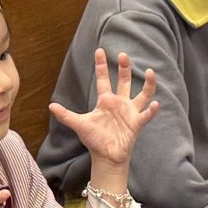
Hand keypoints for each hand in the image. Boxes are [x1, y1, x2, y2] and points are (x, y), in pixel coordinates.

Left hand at [47, 49, 159, 178]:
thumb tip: (51, 106)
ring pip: (142, 94)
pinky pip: (147, 114)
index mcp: (105, 101)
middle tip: (123, 54)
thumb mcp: (79, 124)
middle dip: (124, 68)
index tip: (100, 50)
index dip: (101, 65)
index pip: (103, 79)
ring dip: (148, 83)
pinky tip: (156, 103)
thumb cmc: (94, 139)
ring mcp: (130, 112)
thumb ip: (66, 115)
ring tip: (149, 71)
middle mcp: (119, 103)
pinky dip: (152, 110)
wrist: (106, 156)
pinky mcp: (137, 123)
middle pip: (124, 81)